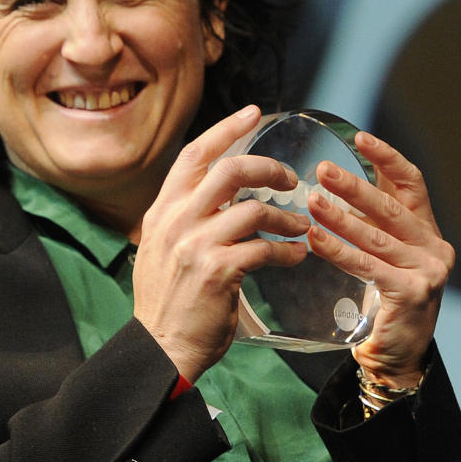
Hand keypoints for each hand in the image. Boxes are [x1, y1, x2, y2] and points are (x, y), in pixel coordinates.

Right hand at [133, 106, 311, 381]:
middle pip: (231, 170)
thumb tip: (217, 199)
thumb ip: (183, 221)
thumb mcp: (161, 252)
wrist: (160, 348)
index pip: (195, 155)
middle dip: (270, 168)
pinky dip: (288, 252)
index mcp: (162, 212)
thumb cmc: (167, 304)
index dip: (227, 129)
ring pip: (255, 209)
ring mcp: (196, 245)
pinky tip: (296, 257)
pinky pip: (265, 249)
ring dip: (287, 217)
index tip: (255, 113)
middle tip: (291, 179)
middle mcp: (176, 222)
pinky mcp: (219, 272)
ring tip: (300, 228)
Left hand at [306, 131, 454, 386]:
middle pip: (391, 207)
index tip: (359, 138)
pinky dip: (339, 251)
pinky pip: (369, 266)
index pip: (411, 183)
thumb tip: (340, 181)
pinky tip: (315, 240)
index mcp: (427, 231)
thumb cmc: (383, 303)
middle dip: (354, 186)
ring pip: (377, 237)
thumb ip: (373, 223)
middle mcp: (434, 247)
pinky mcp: (413, 292)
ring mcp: (428, 270)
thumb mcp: (384, 256)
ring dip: (340, 218)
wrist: (397, 358)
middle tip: (320, 170)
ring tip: (310, 203)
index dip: (387, 158)